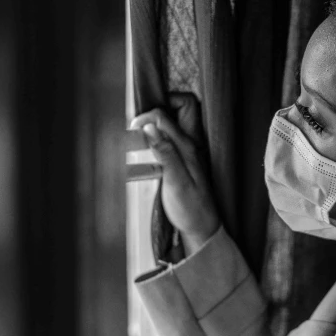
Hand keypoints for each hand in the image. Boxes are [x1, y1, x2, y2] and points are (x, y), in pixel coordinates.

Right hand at [130, 92, 219, 254]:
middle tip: (139, 126)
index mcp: (188, 147)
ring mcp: (188, 151)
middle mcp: (190, 144)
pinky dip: (159, 137)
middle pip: (181, 108)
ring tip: (139, 137)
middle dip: (159, 108)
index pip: (165, 115)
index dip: (147, 116)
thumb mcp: (175, 182)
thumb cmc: (190, 208)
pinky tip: (148, 150)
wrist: (202, 227)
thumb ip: (165, 153)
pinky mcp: (184, 160)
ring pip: (176, 122)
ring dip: (158, 123)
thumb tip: (150, 126)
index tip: (133, 130)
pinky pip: (172, 138)